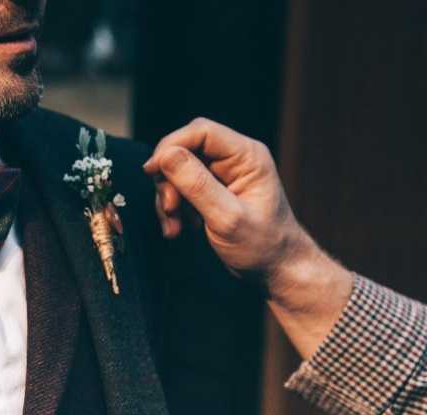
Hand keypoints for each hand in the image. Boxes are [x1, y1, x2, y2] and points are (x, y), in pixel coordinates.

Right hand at [143, 117, 300, 281]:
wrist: (275, 270)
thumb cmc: (263, 246)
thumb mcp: (227, 217)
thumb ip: (196, 184)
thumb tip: (166, 155)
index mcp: (246, 156)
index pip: (201, 131)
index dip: (171, 146)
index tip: (152, 170)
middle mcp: (234, 160)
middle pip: (185, 149)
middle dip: (168, 179)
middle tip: (170, 208)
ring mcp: (222, 176)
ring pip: (177, 171)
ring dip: (168, 198)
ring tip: (174, 225)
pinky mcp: (211, 192)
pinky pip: (180, 189)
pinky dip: (172, 209)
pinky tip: (178, 228)